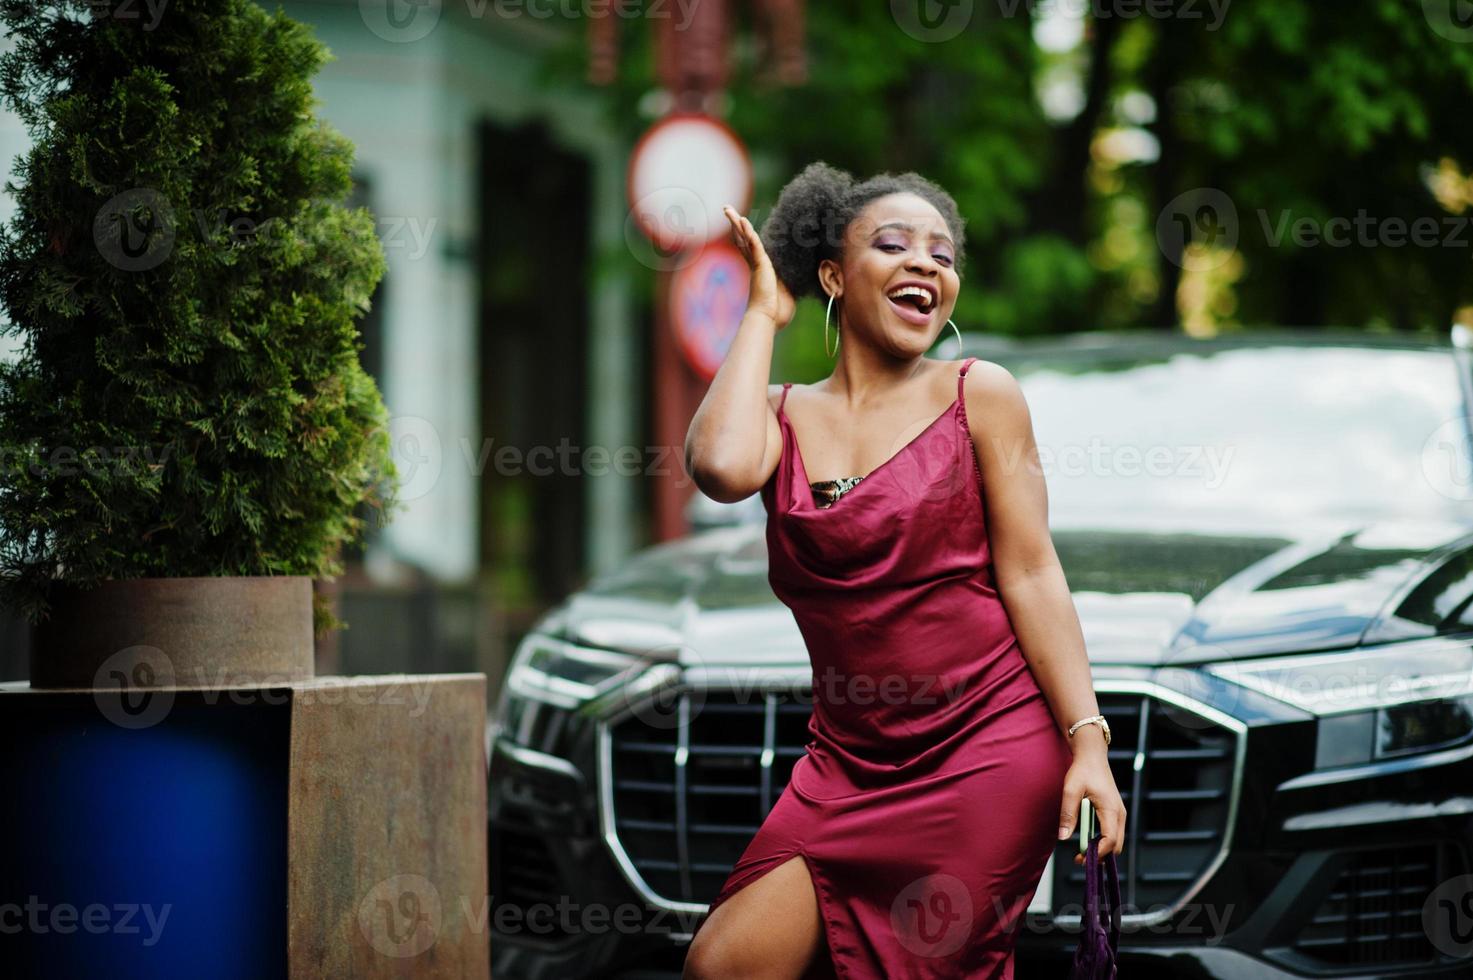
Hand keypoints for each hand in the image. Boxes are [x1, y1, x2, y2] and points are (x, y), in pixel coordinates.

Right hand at [723, 205, 794, 329]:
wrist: (768, 319)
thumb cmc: (777, 313)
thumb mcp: (786, 294)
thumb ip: (789, 286)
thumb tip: (798, 285)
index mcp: (760, 271)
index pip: (749, 249)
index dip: (744, 236)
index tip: (740, 225)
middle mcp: (755, 266)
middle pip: (741, 240)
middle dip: (734, 225)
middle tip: (726, 211)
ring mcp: (757, 265)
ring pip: (744, 239)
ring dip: (737, 223)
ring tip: (727, 209)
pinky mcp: (760, 265)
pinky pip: (754, 245)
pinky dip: (748, 232)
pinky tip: (743, 220)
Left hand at [1056, 737, 1126, 865]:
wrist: (1092, 756)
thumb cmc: (1082, 771)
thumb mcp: (1071, 790)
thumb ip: (1068, 813)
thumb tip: (1063, 837)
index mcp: (1111, 810)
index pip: (1110, 840)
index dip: (1098, 853)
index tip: (1082, 858)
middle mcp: (1120, 814)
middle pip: (1117, 845)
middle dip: (1100, 855)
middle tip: (1080, 858)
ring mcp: (1119, 814)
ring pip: (1116, 841)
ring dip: (1101, 849)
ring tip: (1081, 851)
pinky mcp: (1115, 813)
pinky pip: (1113, 833)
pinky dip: (1102, 840)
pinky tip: (1087, 839)